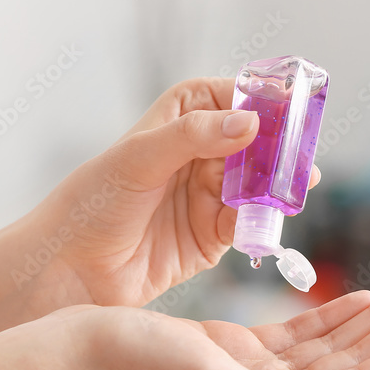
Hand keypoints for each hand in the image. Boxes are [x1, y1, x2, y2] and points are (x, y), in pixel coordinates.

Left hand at [0, 77, 320, 341]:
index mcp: (177, 120)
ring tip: (295, 188)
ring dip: (276, 186)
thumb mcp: (138, 159)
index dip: (261, 100)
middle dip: (279, 148)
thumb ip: (194, 136)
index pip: (230, 97)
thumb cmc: (89, 205)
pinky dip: (261, 221)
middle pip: (255, 142)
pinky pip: (249, 222)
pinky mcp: (214, 236)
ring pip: (258, 183)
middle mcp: (197, 154)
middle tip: (301, 156)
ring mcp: (208, 195)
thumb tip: (248, 122)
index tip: (289, 109)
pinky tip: (266, 219)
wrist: (68, 272)